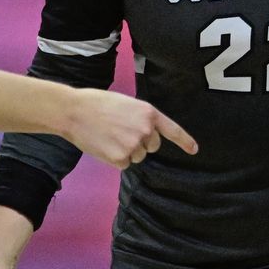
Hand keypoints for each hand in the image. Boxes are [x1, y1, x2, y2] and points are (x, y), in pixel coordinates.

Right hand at [63, 89, 198, 168]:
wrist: (74, 111)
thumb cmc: (97, 104)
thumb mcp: (127, 104)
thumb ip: (140, 118)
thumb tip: (146, 134)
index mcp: (148, 113)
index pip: (172, 130)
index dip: (184, 141)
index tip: (194, 150)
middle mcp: (146, 130)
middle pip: (152, 146)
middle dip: (140, 142)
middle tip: (119, 130)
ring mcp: (134, 145)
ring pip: (138, 156)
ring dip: (126, 151)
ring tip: (109, 135)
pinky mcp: (121, 158)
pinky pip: (124, 164)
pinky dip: (115, 158)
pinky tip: (104, 145)